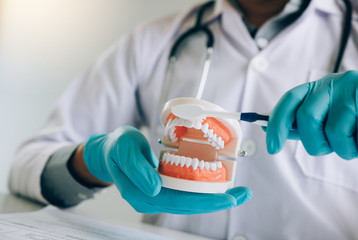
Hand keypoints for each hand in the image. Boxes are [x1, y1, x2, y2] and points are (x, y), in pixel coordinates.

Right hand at [83, 126, 251, 213]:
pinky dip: (204, 191)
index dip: (204, 201)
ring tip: (238, 192)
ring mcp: (157, 196)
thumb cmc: (117, 148)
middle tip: (243, 194)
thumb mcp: (124, 151)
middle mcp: (151, 200)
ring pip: (190, 202)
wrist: (110, 150)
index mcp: (141, 195)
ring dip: (214, 198)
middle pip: (189, 205)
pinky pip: (186, 194)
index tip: (228, 198)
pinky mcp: (163, 189)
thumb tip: (156, 189)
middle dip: (217, 201)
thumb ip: (138, 170)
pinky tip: (219, 187)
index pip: (178, 202)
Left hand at [266, 71, 357, 159]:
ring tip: (356, 139)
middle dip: (316, 143)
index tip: (272, 147)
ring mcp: (356, 91)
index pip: (289, 101)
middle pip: (307, 120)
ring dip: (344, 149)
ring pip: (335, 134)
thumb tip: (270, 131)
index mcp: (319, 87)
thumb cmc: (356, 116)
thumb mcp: (328, 114)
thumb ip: (302, 123)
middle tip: (332, 144)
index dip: (276, 124)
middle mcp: (336, 83)